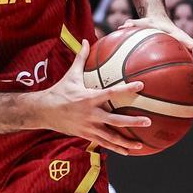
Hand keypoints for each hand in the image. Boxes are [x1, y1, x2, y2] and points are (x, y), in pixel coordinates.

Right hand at [31, 41, 150, 154]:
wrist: (43, 112)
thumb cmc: (59, 91)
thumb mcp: (70, 75)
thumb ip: (81, 58)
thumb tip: (86, 40)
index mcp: (89, 98)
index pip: (111, 93)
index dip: (127, 89)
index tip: (141, 85)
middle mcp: (90, 114)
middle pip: (115, 120)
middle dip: (132, 121)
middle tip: (148, 121)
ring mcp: (88, 126)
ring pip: (110, 136)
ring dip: (126, 142)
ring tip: (140, 144)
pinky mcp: (86, 135)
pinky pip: (103, 143)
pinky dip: (116, 148)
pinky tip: (128, 151)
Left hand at [119, 15, 192, 93]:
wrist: (158, 20)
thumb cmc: (150, 23)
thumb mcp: (142, 22)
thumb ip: (133, 24)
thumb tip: (121, 26)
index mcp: (181, 37)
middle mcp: (188, 45)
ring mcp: (187, 52)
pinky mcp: (184, 57)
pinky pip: (190, 69)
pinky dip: (190, 80)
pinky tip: (186, 93)